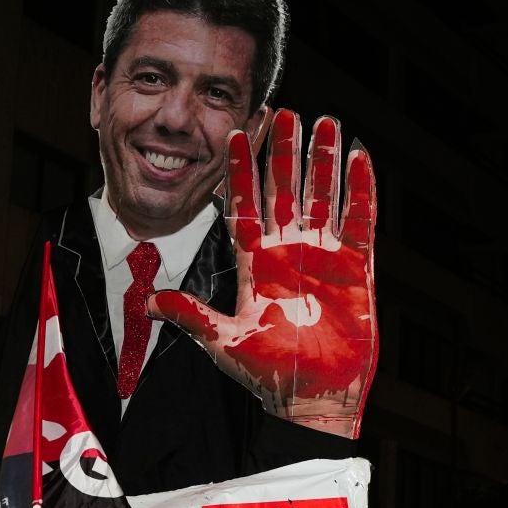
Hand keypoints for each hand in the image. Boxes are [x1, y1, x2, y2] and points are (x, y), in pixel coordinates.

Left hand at [149, 110, 375, 437]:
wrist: (313, 397)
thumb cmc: (267, 373)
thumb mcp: (222, 341)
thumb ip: (190, 315)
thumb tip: (146, 303)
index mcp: (255, 262)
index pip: (243, 206)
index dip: (240, 171)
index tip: (235, 134)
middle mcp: (288, 251)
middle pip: (285, 190)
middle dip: (283, 152)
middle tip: (283, 110)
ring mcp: (323, 255)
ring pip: (323, 195)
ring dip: (323, 160)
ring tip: (324, 121)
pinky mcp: (356, 266)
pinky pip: (360, 219)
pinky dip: (361, 188)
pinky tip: (359, 156)